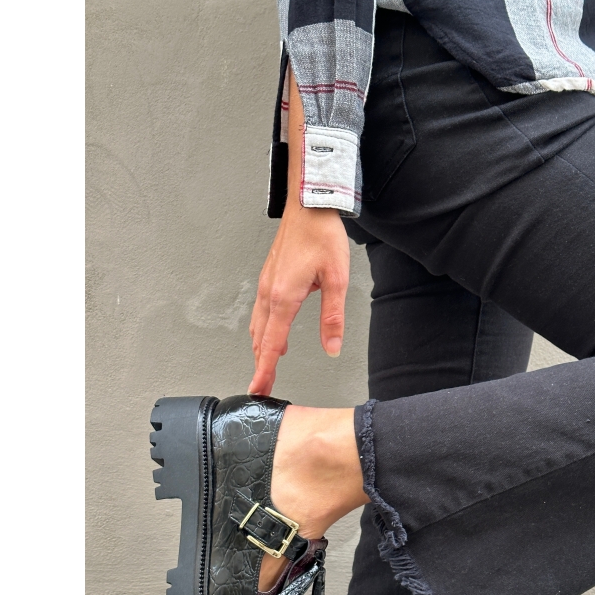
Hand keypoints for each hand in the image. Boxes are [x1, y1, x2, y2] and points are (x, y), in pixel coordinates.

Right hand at [248, 203, 349, 395]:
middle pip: (260, 339)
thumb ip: (332, 318)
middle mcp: (269, 293)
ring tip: (265, 367)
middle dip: (261, 365)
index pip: (272, 344)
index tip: (258, 389)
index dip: (265, 370)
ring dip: (260, 348)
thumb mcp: (336, 279)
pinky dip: (262, 330)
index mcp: (283, 298)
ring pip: (258, 326)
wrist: (308, 204)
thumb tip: (332, 348)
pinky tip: (271, 335)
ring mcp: (265, 285)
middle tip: (262, 387)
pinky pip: (260, 312)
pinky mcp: (268, 277)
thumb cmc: (322, 236)